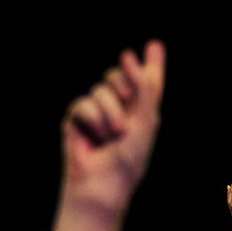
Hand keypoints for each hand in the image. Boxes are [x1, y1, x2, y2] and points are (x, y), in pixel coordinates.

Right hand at [61, 40, 165, 210]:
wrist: (102, 184)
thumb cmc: (128, 161)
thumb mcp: (145, 122)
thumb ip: (143, 87)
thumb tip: (127, 53)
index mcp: (142, 113)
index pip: (147, 83)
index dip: (151, 65)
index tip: (154, 46)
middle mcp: (120, 110)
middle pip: (119, 75)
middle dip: (124, 87)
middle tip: (127, 110)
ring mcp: (97, 113)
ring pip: (102, 89)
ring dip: (110, 112)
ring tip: (113, 136)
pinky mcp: (77, 118)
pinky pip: (84, 103)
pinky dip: (92, 119)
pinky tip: (95, 138)